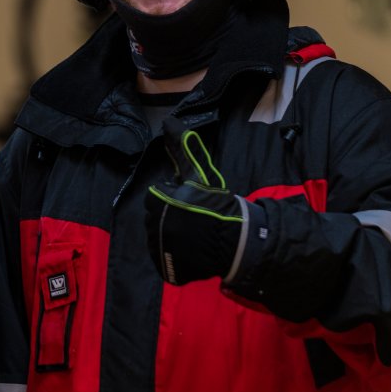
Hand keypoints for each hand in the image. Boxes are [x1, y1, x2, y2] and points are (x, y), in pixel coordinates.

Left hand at [145, 117, 246, 284]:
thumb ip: (182, 149)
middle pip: (155, 217)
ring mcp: (159, 251)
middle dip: (171, 215)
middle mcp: (153, 227)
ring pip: (158, 237)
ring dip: (172, 234)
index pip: (155, 197)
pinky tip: (190, 249)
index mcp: (158, 203)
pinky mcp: (166, 269)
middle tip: (194, 218)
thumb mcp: (198, 176)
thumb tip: (168, 122)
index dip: (174, 198)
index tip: (191, 202)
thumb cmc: (216, 205)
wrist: (237, 242)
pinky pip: (163, 259)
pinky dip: (174, 255)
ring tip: (194, 233)